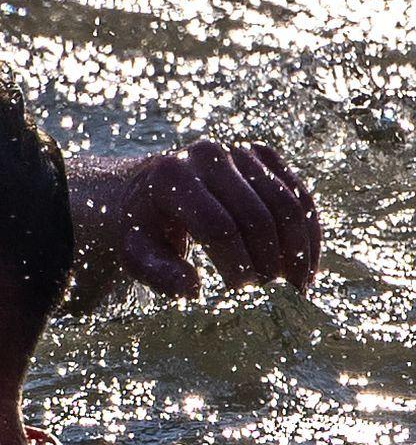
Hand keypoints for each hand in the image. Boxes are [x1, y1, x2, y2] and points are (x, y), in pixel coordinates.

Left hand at [72, 141, 319, 297]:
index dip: (237, 264)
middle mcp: (206, 155)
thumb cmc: (145, 229)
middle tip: (269, 293)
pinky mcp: (264, 156)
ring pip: (286, 206)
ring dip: (298, 252)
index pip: (218, 226)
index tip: (241, 292)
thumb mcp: (137, 254)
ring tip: (295, 288)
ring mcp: (238, 151)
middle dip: (268, 261)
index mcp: (170, 177)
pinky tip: (305, 269)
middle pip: (256, 217)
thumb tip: (192, 289)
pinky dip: (309, 235)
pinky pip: (299, 198)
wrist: (150, 189)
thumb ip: (158, 274)